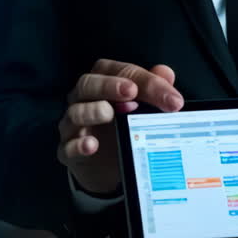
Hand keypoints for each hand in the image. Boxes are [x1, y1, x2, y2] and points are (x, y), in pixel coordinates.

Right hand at [57, 60, 182, 195]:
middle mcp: (84, 98)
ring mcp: (73, 124)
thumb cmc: (122, 126)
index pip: (122, 72)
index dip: (146, 81)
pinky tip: (92, 144)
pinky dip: (78, 144)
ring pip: (76, 112)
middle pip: (89, 84)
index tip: (170, 97)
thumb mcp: (142, 107)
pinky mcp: (68, 150)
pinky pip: (68, 145)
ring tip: (110, 113)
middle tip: (132, 92)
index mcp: (103, 81)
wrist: (106, 165)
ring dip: (93, 111)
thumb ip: (153, 89)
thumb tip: (166, 73)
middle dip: (109, 85)